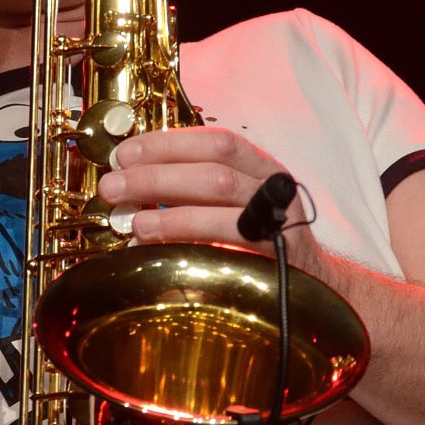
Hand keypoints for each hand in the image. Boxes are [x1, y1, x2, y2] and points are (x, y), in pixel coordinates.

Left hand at [96, 126, 315, 257]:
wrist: (311, 284)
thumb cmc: (258, 240)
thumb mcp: (230, 205)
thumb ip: (192, 189)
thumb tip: (130, 182)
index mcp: (258, 165)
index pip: (214, 140)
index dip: (167, 143)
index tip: (124, 154)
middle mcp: (272, 186)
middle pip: (214, 168)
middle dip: (157, 175)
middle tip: (114, 187)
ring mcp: (278, 218)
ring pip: (223, 199)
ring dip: (172, 210)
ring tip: (133, 221)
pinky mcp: (277, 253)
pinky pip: (232, 242)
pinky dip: (192, 241)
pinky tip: (161, 247)